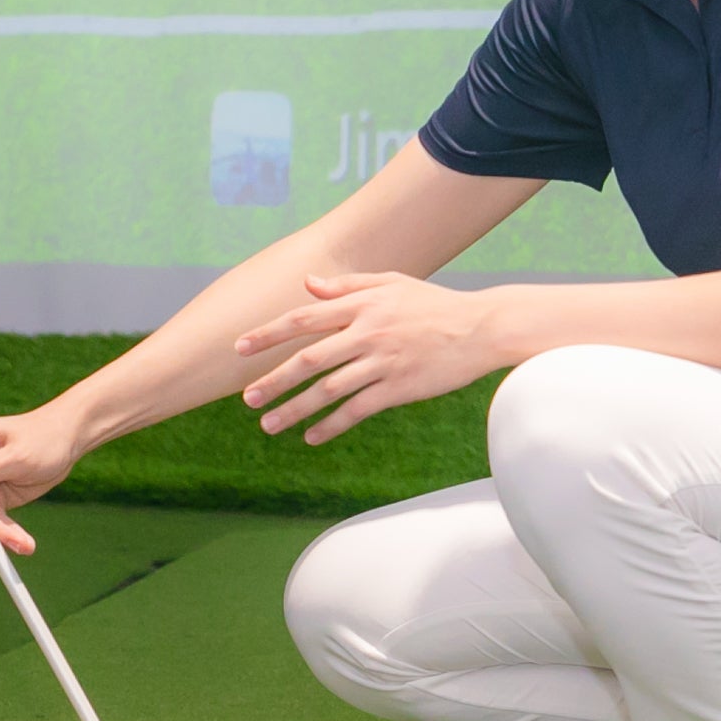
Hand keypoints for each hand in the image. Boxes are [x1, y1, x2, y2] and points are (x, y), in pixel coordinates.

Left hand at [236, 272, 511, 444]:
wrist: (481, 328)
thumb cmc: (433, 303)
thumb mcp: (391, 283)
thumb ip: (347, 286)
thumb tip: (309, 285)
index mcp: (361, 305)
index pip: (304, 319)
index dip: (268, 334)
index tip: (239, 348)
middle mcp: (366, 332)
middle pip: (309, 359)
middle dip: (273, 379)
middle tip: (247, 398)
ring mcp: (382, 362)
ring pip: (328, 389)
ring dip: (295, 409)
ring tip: (269, 425)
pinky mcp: (399, 388)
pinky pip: (357, 410)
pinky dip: (331, 425)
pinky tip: (311, 437)